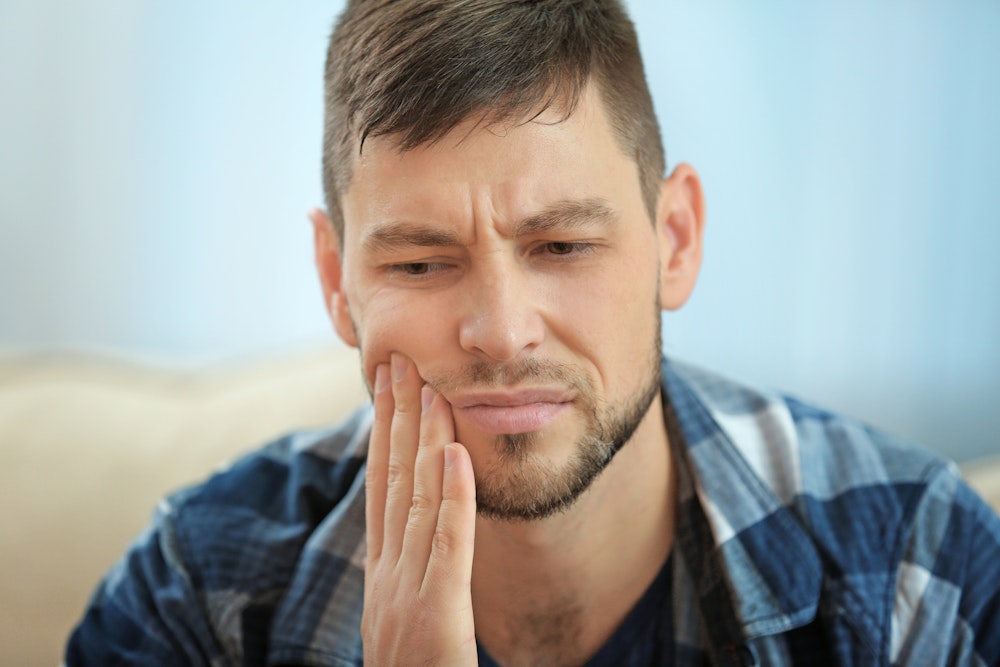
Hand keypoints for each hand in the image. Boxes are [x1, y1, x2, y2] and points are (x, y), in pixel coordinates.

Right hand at [362, 353, 478, 665]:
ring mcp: (406, 601)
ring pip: (416, 505)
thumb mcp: (407, 628)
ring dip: (422, 443)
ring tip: (429, 390)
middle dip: (395, 422)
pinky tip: (456, 457)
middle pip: (392, 486)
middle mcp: (387, 582)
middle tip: (399, 364)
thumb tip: (424, 534)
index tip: (390, 390)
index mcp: (382, 582)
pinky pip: (446, 551)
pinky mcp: (437, 623)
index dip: (385, 438)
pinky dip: (451, 500)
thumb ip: (416, 581)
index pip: (382, 494)